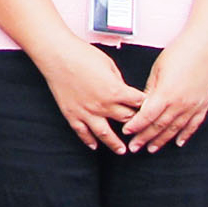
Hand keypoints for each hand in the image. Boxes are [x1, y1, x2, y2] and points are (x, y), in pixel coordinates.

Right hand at [32, 39, 144, 153]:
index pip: (138, 103)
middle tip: (140, 130)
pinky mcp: (72, 114)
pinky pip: (82, 132)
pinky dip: (89, 141)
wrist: (58, 56)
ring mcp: (87, 112)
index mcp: (115, 91)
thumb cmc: (83, 56)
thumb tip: (122, 90)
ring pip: (105, 134)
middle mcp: (103, 105)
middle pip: (125, 120)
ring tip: (122, 150)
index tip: (148, 108)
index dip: (145, 105)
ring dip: (116, 144)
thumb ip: (118, 82)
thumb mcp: (109, 65)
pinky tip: (94, 146)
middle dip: (135, 124)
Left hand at [121, 45, 207, 152]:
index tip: (126, 132)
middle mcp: (180, 104)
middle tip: (134, 147)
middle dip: (145, 138)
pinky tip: (179, 142)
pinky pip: (194, 124)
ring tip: (151, 148)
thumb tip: (142, 106)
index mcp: (166, 94)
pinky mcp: (204, 104)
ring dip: (162, 140)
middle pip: (159, 126)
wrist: (205, 45)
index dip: (135, 126)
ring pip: (175, 129)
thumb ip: (150, 91)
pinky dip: (186, 135)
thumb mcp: (158, 70)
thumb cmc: (179, 53)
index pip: (147, 116)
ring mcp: (194, 105)